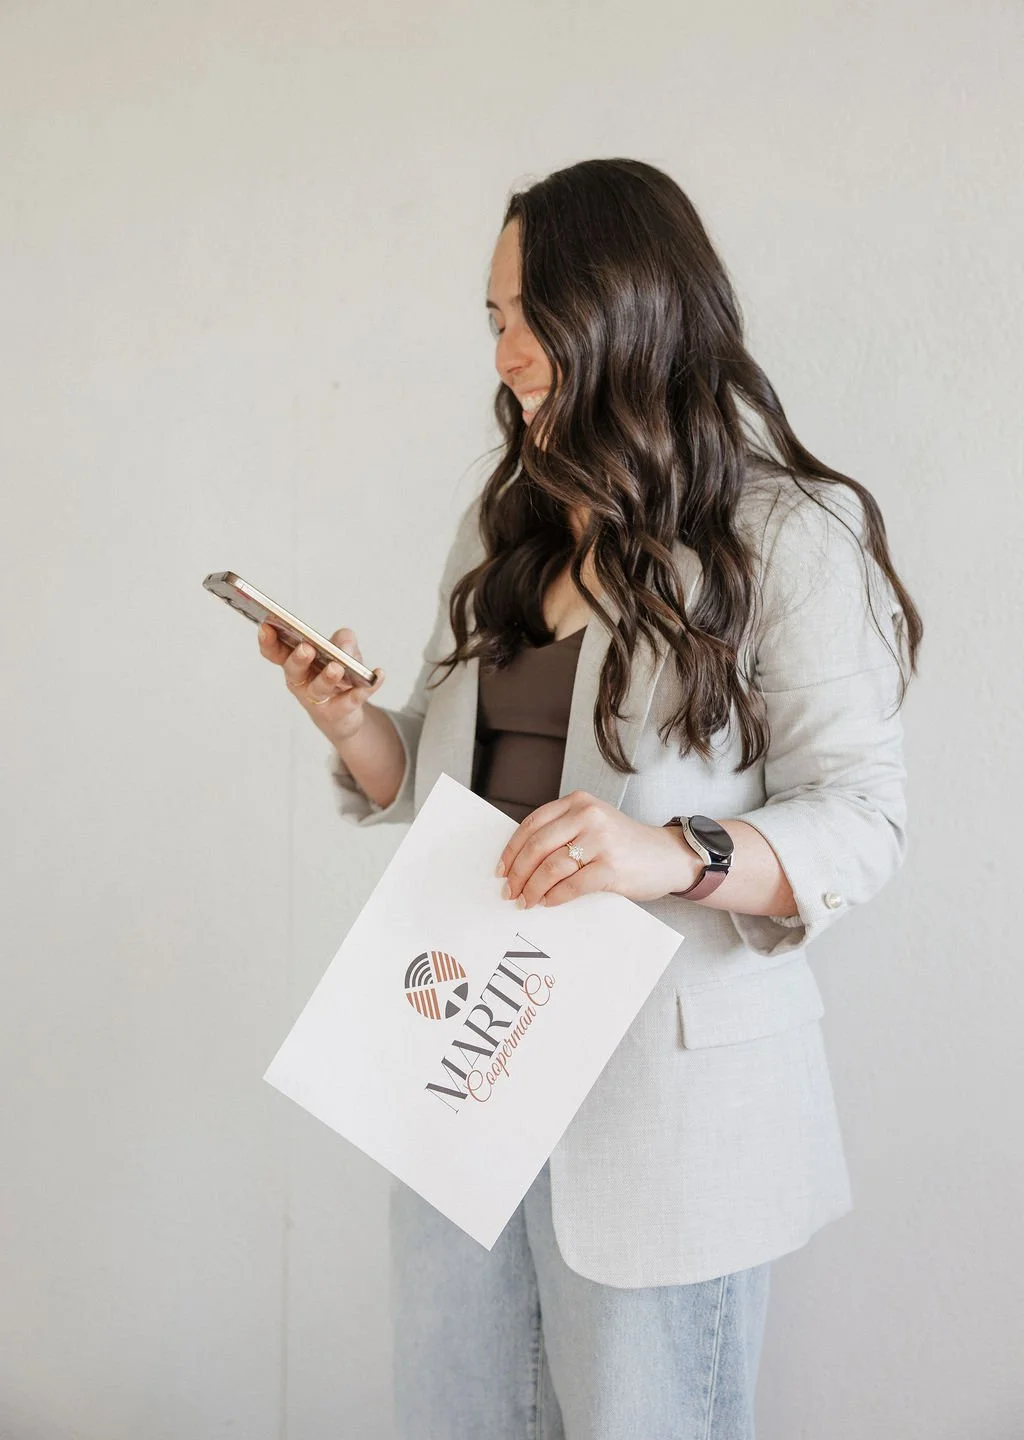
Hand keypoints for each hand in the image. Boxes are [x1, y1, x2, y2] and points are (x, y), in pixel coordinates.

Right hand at [257, 623, 385, 742]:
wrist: (344, 713)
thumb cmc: (336, 673)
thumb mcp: (341, 650)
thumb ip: (343, 641)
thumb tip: (345, 647)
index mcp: (295, 662)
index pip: (275, 653)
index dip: (268, 641)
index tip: (266, 626)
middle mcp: (301, 682)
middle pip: (294, 671)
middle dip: (299, 659)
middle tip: (306, 648)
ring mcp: (318, 700)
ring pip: (319, 689)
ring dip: (328, 677)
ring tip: (337, 667)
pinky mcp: (338, 712)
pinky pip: (352, 700)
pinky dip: (366, 688)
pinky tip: (379, 675)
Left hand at [495, 790, 700, 907]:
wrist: (668, 856)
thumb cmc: (624, 844)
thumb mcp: (593, 824)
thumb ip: (562, 832)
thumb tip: (519, 861)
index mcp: (578, 802)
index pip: (532, 824)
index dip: (512, 850)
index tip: (501, 870)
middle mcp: (588, 816)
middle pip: (537, 846)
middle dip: (518, 873)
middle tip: (509, 892)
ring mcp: (601, 840)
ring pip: (551, 867)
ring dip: (533, 889)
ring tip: (526, 902)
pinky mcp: (611, 867)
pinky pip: (572, 886)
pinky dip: (555, 897)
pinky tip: (548, 903)